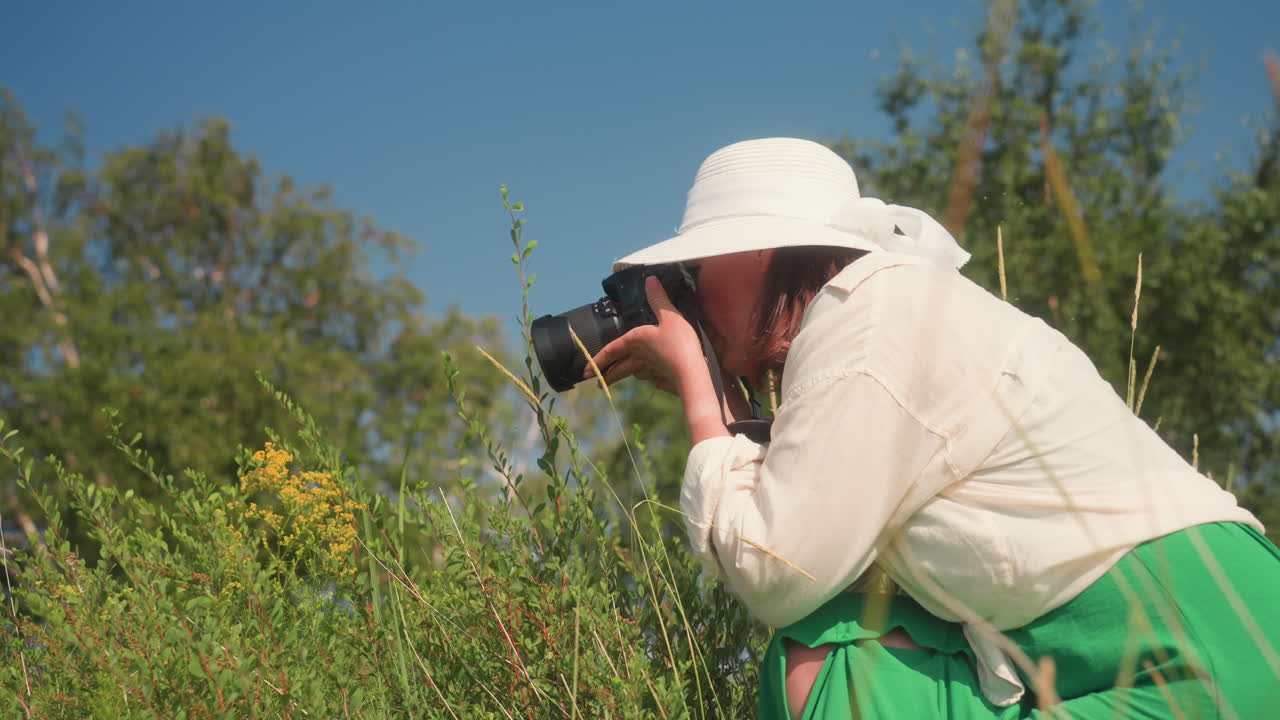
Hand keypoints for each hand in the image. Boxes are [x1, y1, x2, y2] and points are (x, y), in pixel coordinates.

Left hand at [585, 276, 704, 392]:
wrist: (693, 374)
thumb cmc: (679, 345)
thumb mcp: (670, 316)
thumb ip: (659, 299)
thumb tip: (650, 280)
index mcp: (635, 342)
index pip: (610, 351)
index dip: (596, 360)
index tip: (585, 370)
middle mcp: (638, 358)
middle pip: (617, 368)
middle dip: (606, 374)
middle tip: (596, 381)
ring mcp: (650, 371)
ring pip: (632, 374)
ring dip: (624, 375)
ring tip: (621, 376)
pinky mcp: (663, 380)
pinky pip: (651, 379)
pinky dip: (648, 378)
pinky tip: (652, 378)